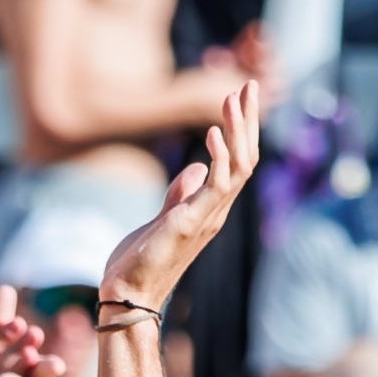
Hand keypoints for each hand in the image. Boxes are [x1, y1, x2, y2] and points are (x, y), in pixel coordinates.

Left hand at [101, 82, 261, 315]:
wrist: (128, 293)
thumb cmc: (142, 260)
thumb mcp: (165, 217)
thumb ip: (181, 193)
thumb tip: (197, 168)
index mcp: (211, 207)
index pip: (238, 161)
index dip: (242, 128)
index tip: (240, 96)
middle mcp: (217, 210)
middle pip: (246, 157)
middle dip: (248, 120)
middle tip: (249, 84)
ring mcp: (208, 217)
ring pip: (239, 166)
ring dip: (238, 130)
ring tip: (232, 98)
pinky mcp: (191, 222)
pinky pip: (218, 184)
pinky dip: (219, 155)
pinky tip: (212, 131)